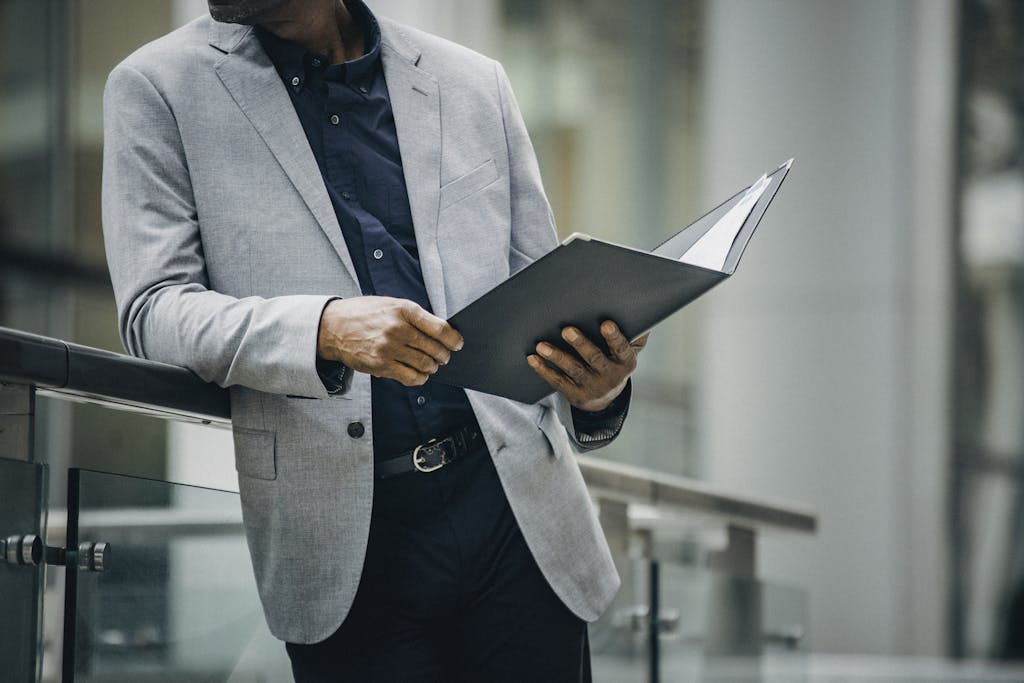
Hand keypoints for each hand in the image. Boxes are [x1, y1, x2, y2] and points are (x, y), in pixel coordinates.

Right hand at [317, 297, 463, 386]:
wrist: (333, 327)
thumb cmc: (365, 314)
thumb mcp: (391, 305)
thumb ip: (414, 317)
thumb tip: (441, 332)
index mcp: (404, 310)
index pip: (440, 328)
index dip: (453, 339)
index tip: (458, 343)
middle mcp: (397, 329)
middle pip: (434, 348)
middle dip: (444, 355)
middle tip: (444, 357)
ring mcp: (389, 348)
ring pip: (425, 365)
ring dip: (433, 367)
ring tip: (432, 365)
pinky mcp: (381, 365)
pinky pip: (410, 377)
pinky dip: (420, 378)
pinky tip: (420, 375)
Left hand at [527, 320, 648, 411]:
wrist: (606, 398)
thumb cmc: (616, 362)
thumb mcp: (629, 350)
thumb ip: (636, 333)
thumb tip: (642, 307)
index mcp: (625, 362)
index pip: (621, 349)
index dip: (614, 337)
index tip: (606, 324)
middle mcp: (610, 376)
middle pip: (594, 359)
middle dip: (580, 344)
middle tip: (567, 330)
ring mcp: (592, 387)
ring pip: (573, 370)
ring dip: (557, 357)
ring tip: (542, 346)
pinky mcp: (575, 394)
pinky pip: (557, 381)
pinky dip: (543, 370)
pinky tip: (533, 359)